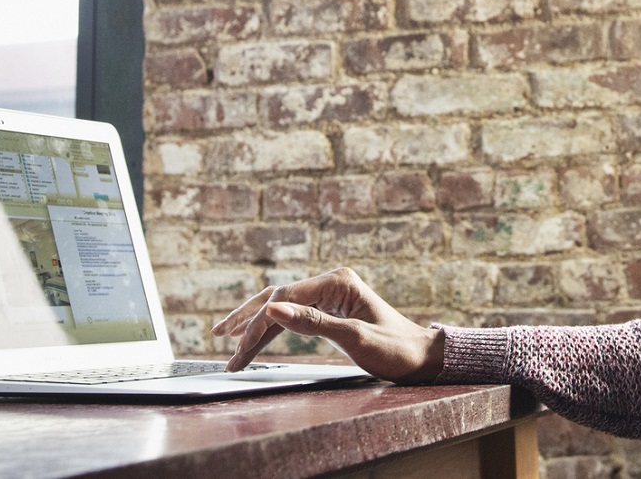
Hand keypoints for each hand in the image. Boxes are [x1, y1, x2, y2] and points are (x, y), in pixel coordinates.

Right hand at [209, 267, 444, 380]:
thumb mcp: (355, 339)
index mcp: (337, 282)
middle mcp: (330, 283)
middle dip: (246, 319)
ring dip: (255, 326)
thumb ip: (312, 323)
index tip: (238, 348)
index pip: (284, 298)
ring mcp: (329, 295)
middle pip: (276, 297)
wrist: (422, 358)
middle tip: (218, 337)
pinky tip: (255, 339)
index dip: (257, 323)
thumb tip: (272, 309)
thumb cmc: (396, 350)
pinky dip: (272, 330)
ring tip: (228, 343)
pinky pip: (293, 317)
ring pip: (281, 308)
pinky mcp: (329, 309)